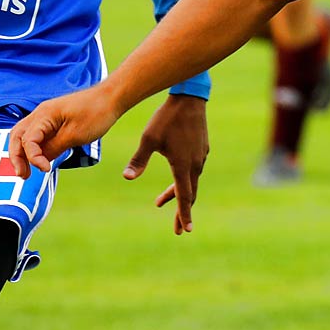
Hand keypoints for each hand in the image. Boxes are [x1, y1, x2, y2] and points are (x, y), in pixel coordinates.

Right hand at [7, 86, 121, 178]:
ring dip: (22, 153)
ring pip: (23, 135)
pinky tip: (39, 160)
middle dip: (17, 157)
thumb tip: (38, 161)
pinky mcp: (53, 120)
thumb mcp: (74, 135)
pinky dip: (33, 148)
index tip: (45, 169)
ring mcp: (45, 116)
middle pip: (17, 136)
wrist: (111, 98)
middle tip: (23, 176)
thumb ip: (53, 148)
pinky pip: (36, 135)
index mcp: (44, 115)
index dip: (32, 157)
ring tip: (27, 172)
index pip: (28, 139)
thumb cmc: (95, 114)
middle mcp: (40, 114)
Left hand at [123, 93, 208, 234]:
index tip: (186, 230)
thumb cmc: (166, 119)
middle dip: (182, 211)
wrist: (189, 99)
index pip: (184, 196)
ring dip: (179, 194)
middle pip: (189, 194)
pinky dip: (185, 180)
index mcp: (182, 166)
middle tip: (178, 228)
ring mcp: (201, 157)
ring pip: (191, 182)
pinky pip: (195, 170)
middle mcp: (195, 164)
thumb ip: (139, 160)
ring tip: (160, 201)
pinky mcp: (202, 149)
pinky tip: (176, 176)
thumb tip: (127, 177)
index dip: (184, 215)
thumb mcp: (149, 139)